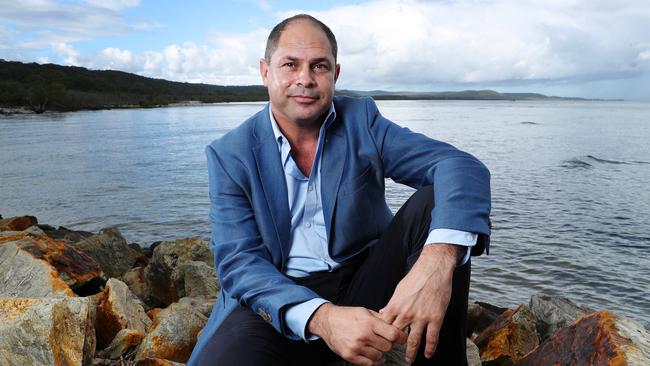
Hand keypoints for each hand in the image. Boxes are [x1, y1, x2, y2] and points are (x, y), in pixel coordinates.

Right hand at [308, 303, 406, 365]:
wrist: (327, 321)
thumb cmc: (348, 315)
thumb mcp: (365, 312)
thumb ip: (380, 319)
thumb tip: (396, 324)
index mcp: (369, 322)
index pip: (393, 334)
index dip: (401, 338)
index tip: (402, 339)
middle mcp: (364, 335)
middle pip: (387, 346)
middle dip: (388, 344)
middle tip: (384, 341)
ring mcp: (356, 347)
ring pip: (379, 356)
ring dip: (380, 353)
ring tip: (376, 347)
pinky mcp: (350, 355)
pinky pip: (369, 364)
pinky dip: (373, 361)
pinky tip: (372, 355)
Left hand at [379, 244, 459, 363]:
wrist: (433, 270)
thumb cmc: (415, 278)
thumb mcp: (398, 290)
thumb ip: (391, 304)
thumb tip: (382, 312)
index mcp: (395, 306)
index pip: (384, 326)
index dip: (381, 335)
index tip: (381, 342)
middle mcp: (406, 314)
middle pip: (397, 336)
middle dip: (394, 346)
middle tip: (392, 354)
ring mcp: (421, 318)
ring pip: (414, 341)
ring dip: (411, 353)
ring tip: (409, 360)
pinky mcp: (435, 318)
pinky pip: (432, 338)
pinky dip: (430, 348)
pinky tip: (428, 354)